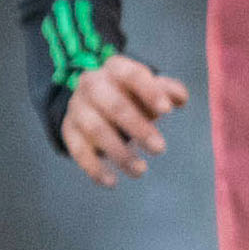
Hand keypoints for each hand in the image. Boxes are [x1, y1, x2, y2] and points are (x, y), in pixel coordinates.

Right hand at [60, 53, 191, 188]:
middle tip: (159, 149)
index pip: (132, 76)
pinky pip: (78, 151)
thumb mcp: (147, 86)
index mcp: (115, 68)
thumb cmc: (128, 93)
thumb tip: (179, 99)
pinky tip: (111, 182)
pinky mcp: (69, 130)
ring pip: (97, 131)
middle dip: (138, 128)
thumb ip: (166, 90)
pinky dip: (94, 168)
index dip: (150, 92)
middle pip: (115, 106)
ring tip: (140, 171)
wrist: (90, 98)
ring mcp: (77, 108)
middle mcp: (92, 84)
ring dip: (119, 153)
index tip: (167, 111)